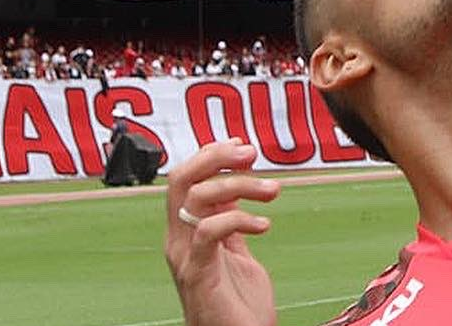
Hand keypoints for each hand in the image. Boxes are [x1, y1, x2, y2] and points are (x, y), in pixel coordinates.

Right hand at [164, 138, 279, 325]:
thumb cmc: (238, 305)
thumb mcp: (236, 251)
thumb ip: (230, 221)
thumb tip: (234, 186)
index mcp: (186, 232)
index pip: (185, 179)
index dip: (210, 155)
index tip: (241, 145)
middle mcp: (179, 241)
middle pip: (182, 180)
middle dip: (216, 157)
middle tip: (252, 154)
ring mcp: (185, 258)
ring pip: (198, 198)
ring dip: (240, 185)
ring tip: (273, 191)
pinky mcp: (198, 275)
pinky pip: (208, 232)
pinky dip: (238, 218)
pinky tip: (263, 225)